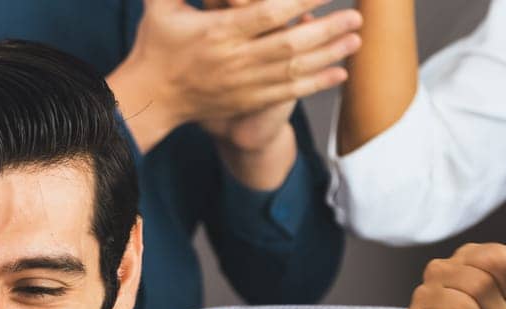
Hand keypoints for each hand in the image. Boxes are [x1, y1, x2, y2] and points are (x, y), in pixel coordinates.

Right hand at [109, 0, 359, 152]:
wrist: (150, 98)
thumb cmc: (156, 46)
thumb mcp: (160, 7)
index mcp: (218, 32)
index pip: (268, 14)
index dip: (302, 1)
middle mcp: (233, 60)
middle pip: (289, 44)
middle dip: (326, 30)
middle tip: (355, 16)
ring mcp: (241, 84)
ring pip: (293, 70)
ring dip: (328, 56)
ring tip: (356, 40)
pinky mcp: (245, 101)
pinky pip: (286, 93)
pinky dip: (315, 84)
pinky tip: (340, 73)